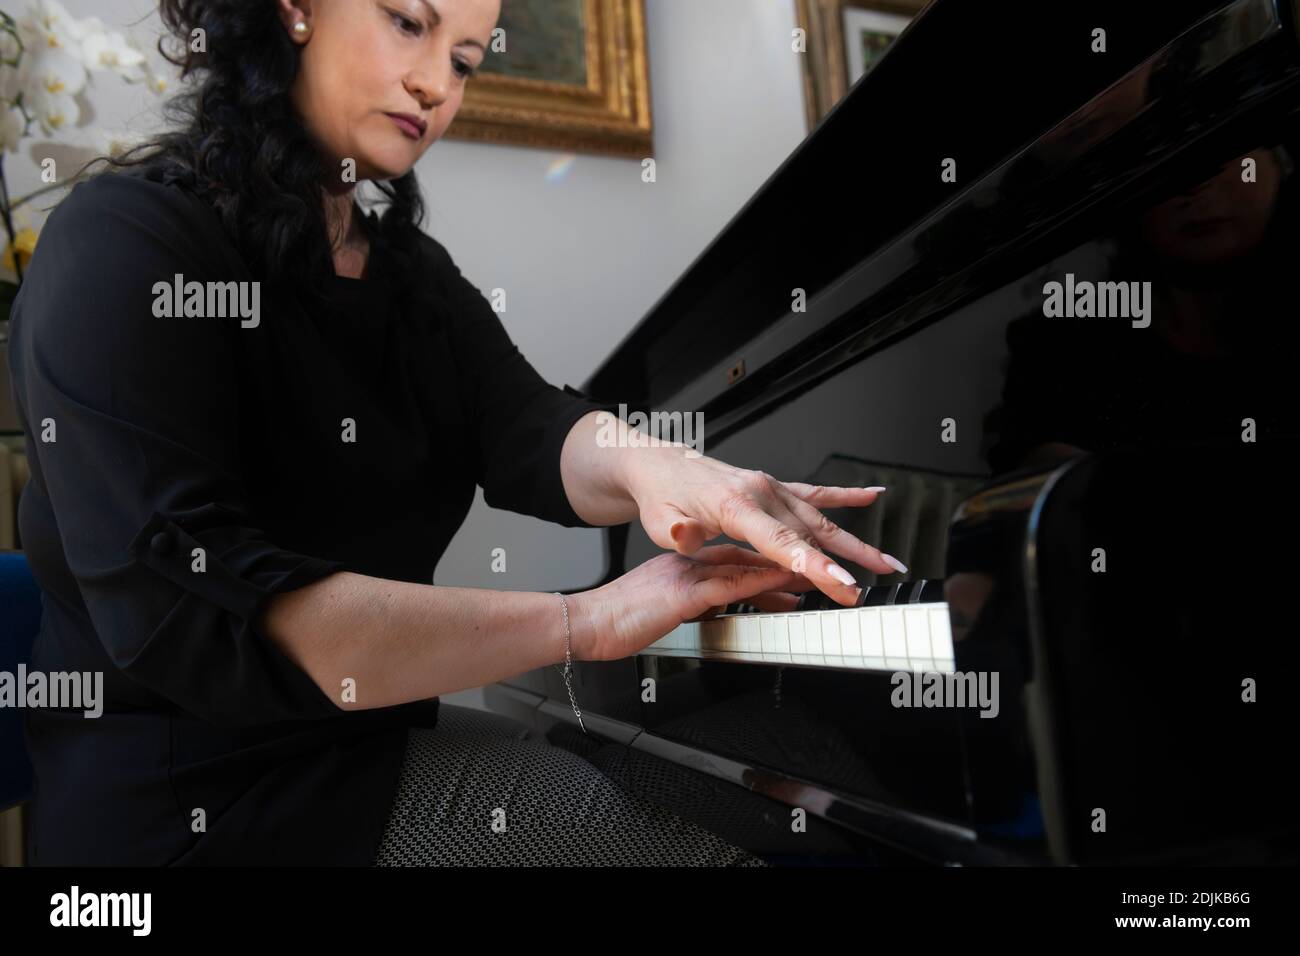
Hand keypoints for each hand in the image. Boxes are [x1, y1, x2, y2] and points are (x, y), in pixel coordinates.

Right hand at [569, 544, 813, 661]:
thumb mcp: (662, 613)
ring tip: (813, 579)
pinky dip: (759, 583)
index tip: (790, 573)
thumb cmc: (615, 623)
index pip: (731, 561)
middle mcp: (685, 564)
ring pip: (743, 567)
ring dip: (781, 572)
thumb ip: (690, 609)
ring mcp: (685, 575)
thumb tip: (715, 616)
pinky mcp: (682, 594)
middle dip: (780, 565)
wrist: (584, 624)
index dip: (763, 565)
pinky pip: (729, 585)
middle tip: (815, 574)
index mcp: (679, 566)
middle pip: (744, 559)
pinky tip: (781, 587)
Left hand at [626, 450, 905, 607]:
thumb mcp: (660, 522)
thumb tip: (686, 536)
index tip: (839, 582)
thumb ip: (678, 534)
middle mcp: (761, 493)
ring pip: (820, 519)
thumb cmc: (662, 497)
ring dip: (854, 542)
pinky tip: (873, 496)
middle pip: (809, 535)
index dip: (813, 565)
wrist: (660, 466)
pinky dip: (845, 496)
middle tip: (866, 591)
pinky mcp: (773, 487)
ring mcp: (771, 489)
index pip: (781, 542)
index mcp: (737, 504)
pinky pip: (815, 493)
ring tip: (886, 562)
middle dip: (841, 565)